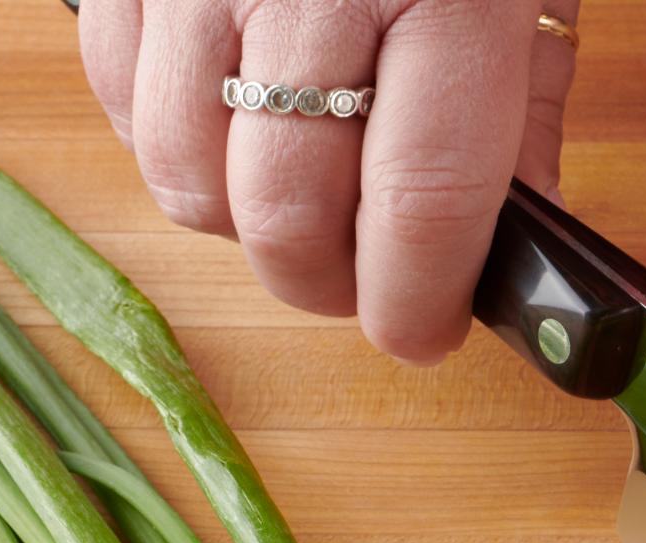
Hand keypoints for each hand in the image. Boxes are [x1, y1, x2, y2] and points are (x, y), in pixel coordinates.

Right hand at [79, 0, 577, 363]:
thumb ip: (523, 128)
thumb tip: (512, 258)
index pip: (420, 201)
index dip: (414, 301)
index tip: (423, 336)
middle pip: (285, 209)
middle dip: (328, 284)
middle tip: (367, 287)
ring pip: (186, 175)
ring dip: (246, 227)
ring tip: (304, 206)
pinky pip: (121, 103)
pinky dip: (176, 149)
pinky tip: (236, 132)